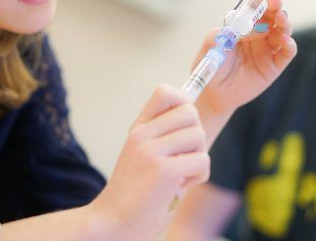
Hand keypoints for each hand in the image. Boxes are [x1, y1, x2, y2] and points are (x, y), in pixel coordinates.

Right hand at [90, 84, 209, 240]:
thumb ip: (163, 134)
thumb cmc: (136, 193)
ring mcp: (151, 151)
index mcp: (138, 128)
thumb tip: (194, 115)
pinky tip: (179, 187)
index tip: (184, 125)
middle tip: (182, 157)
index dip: (184, 102)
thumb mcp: (143, 154)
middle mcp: (142, 135)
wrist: (112, 224)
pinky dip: (198, 177)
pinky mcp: (165, 171)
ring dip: (198, 158)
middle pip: (191, 113)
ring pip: (199, 136)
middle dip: (196, 136)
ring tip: (179, 174)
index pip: (165, 92)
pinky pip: (202, 161)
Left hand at [195, 0, 296, 116]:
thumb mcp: (213, 41)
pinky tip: (284, 39)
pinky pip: (286, 53)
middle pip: (272, 17)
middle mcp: (259, 35)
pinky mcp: (274, 66)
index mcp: (244, 26)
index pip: (256, 9)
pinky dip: (289, 44)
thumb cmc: (211, 63)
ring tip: (280, 17)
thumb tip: (248, 24)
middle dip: (275, 7)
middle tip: (275, 1)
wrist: (212, 91)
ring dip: (284, 22)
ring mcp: (268, 50)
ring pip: (282, 31)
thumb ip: (227, 30)